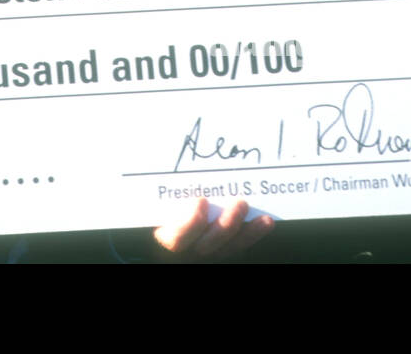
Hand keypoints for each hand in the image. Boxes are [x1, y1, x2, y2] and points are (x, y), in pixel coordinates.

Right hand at [152, 198, 273, 261]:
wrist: (162, 224)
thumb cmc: (154, 203)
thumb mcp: (151, 199)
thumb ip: (148, 186)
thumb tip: (145, 160)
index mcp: (165, 236)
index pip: (176, 239)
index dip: (190, 223)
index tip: (201, 200)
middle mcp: (186, 249)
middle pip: (207, 246)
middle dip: (226, 226)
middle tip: (240, 203)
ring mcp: (205, 251)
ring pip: (227, 249)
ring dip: (248, 234)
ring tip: (265, 219)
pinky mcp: (221, 248)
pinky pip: (238, 246)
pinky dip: (252, 234)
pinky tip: (266, 222)